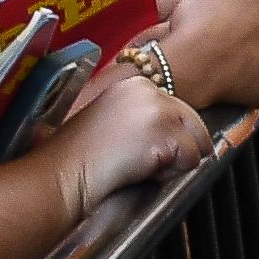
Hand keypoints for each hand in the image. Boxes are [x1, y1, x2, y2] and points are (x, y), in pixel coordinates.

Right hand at [42, 65, 214, 217]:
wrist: (61, 174)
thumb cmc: (80, 157)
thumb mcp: (114, 121)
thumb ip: (145, 116)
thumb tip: (179, 130)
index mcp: (136, 84)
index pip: (179, 112)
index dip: (163, 138)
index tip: (132, 147)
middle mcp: (150, 90)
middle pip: (194, 124)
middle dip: (172, 149)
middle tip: (134, 159)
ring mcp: (159, 108)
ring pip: (197, 143)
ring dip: (172, 162)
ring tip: (135, 163)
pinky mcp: (165, 130)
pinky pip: (192, 160)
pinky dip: (170, 173)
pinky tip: (138, 169)